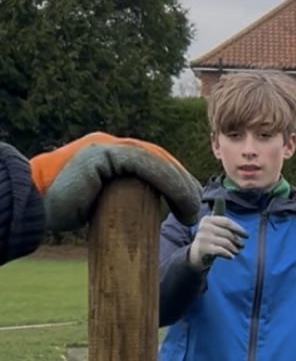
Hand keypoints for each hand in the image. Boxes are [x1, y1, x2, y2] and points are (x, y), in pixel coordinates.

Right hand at [30, 132, 200, 232]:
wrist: (32, 205)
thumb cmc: (60, 209)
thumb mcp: (98, 203)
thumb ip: (119, 200)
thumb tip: (146, 215)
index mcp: (110, 155)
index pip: (151, 163)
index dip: (174, 179)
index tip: (189, 200)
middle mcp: (110, 145)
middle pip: (158, 159)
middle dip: (182, 181)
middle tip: (196, 205)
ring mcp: (106, 146)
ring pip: (155, 161)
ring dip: (180, 184)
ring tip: (192, 208)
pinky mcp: (102, 153)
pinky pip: (144, 164)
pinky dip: (167, 179)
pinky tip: (181, 197)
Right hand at [187, 212, 247, 269]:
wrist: (197, 253)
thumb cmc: (209, 237)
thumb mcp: (213, 224)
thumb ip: (218, 212)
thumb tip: (220, 197)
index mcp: (208, 219)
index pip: (227, 222)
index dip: (238, 229)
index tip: (247, 236)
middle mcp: (204, 227)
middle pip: (227, 233)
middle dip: (237, 240)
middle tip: (242, 246)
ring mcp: (203, 238)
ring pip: (226, 243)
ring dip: (234, 248)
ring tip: (237, 251)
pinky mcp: (203, 249)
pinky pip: (221, 251)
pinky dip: (228, 254)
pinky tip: (231, 257)